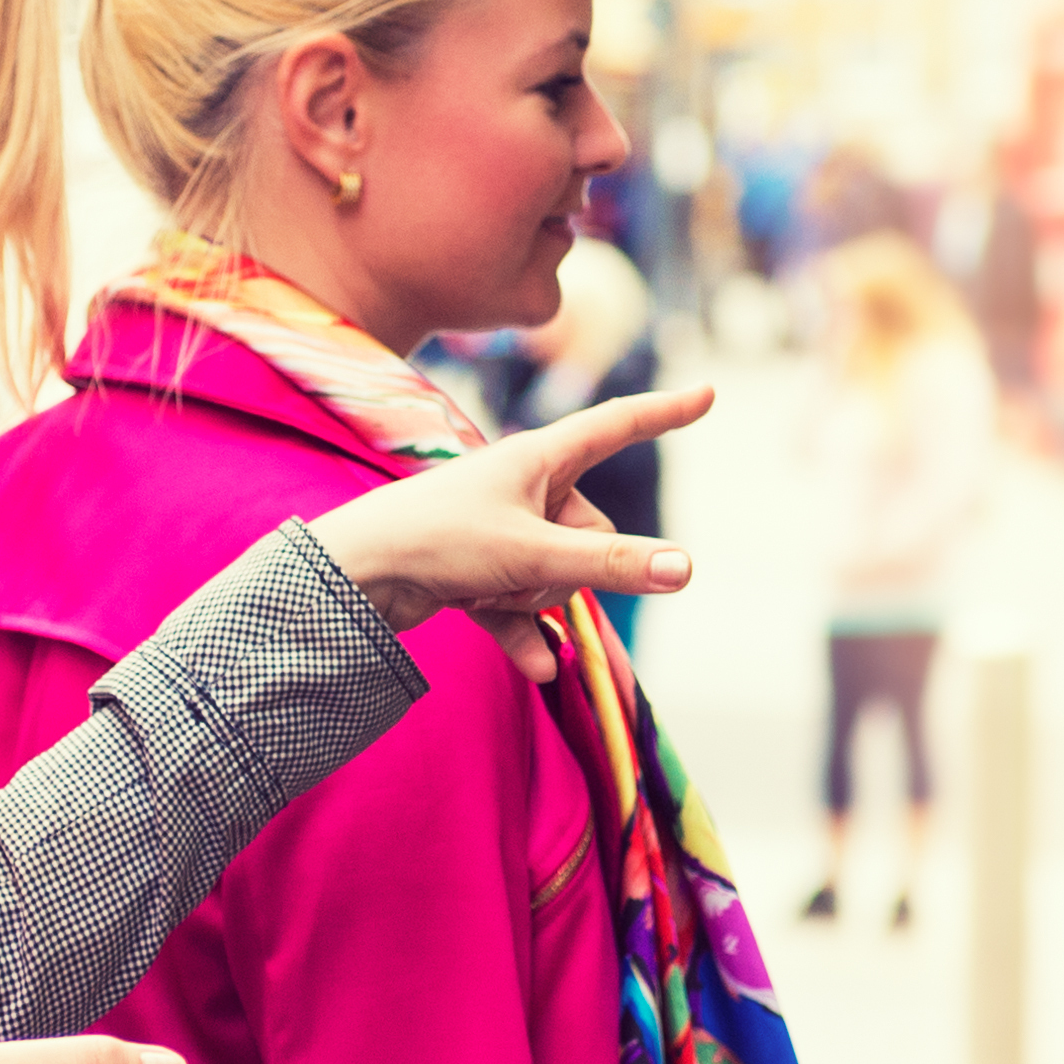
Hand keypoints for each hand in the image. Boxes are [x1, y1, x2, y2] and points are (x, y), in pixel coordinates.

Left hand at [302, 384, 713, 684]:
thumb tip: (685, 569)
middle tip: (523, 575)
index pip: (618, 425)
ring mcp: (501, 531)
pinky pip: (523, 608)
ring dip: (538, 599)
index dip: (664, 413)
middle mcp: (524, 487)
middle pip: (593, 531)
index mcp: (539, 457)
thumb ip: (611, 563)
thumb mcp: (534, 553)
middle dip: (573, 567)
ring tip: (492, 598)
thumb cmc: (438, 540)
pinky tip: (538, 669)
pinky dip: (526, 634)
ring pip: (560, 574)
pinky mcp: (476, 572)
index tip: (709, 393)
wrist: (354, 577)